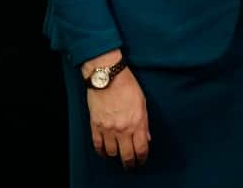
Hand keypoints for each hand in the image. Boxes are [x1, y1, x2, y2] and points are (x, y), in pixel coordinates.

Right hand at [84, 52, 149, 167]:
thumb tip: (146, 137)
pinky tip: (105, 152)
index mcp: (137, 122)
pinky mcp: (95, 126)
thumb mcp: (143, 102)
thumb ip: (144, 122)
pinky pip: (97, 145)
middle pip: (127, 155)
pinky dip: (101, 151)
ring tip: (118, 157)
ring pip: (112, 152)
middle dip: (130, 163)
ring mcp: (108, 129)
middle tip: (131, 165)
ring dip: (116, 157)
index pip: (141, 148)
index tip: (142, 160)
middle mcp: (123, 129)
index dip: (142, 158)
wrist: (108, 77)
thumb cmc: (127, 85)